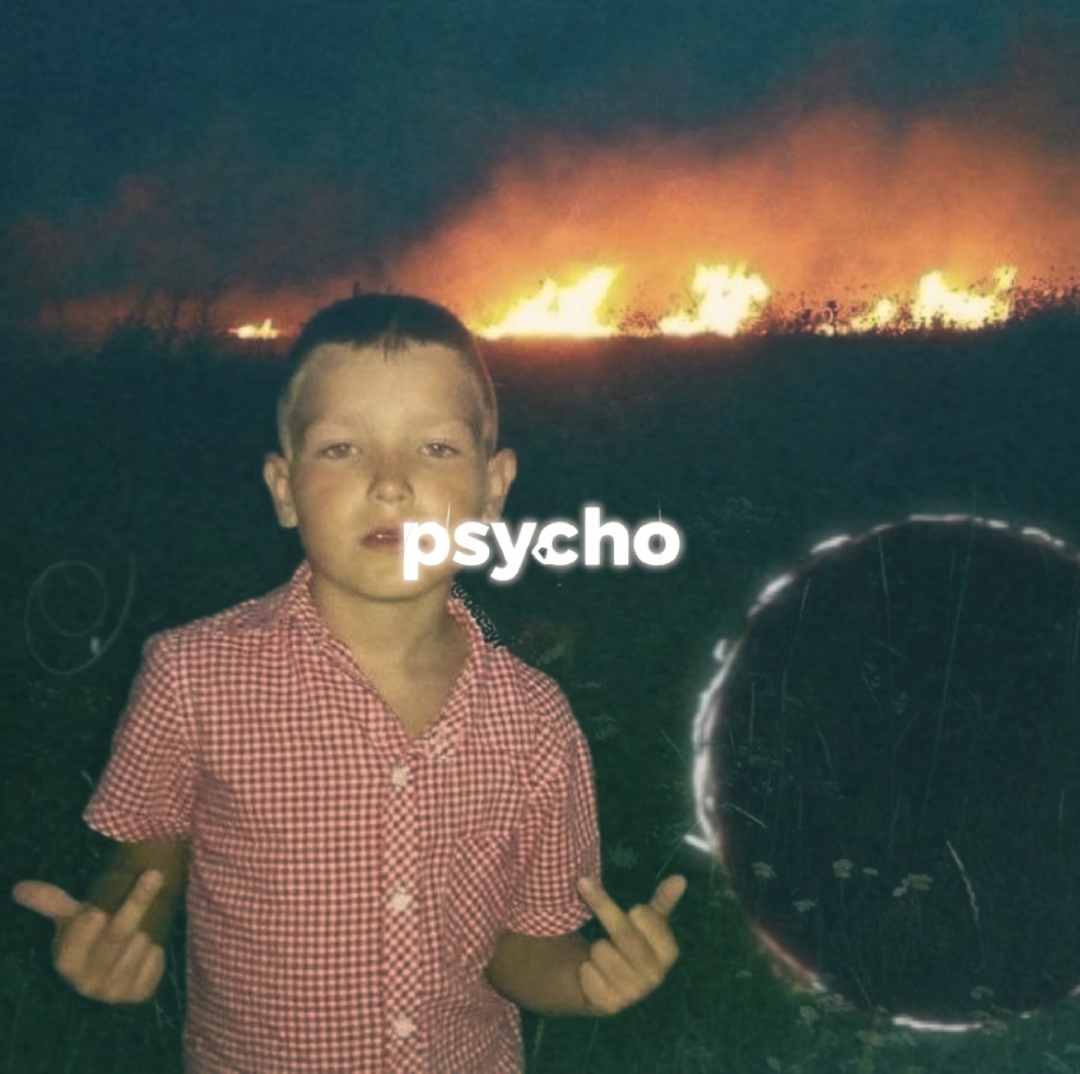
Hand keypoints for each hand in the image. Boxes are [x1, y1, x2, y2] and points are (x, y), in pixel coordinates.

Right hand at [12, 871, 166, 1003]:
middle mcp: (86, 983)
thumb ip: (50, 901)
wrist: (112, 960)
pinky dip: (157, 953)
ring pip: (139, 949)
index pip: (79, 942)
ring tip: (144, 926)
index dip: (89, 925)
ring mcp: (112, 993)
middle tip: (154, 875)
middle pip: (117, 937)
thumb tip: (19, 888)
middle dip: (136, 903)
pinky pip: (155, 967)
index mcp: (67, 962)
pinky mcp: (137, 996)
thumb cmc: (90, 932)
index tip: (98, 910)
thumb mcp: (71, 916)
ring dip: (147, 931)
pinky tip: (151, 947)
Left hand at [576, 873, 685, 1014]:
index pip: (647, 918)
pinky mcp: (609, 1005)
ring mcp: (632, 993)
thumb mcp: (648, 922)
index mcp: (668, 953)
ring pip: (601, 950)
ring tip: (605, 953)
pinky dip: (586, 968)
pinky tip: (595, 973)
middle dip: (603, 910)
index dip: (636, 913)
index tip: (633, 911)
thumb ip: (662, 901)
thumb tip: (680, 879)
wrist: (611, 983)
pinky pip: (587, 973)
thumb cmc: (632, 944)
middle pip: (622, 932)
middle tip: (586, 887)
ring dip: (596, 948)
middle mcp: (654, 976)